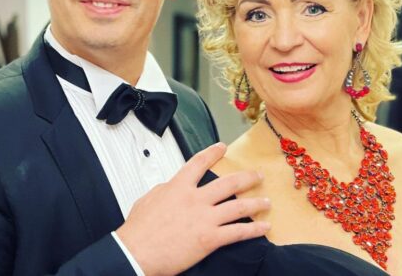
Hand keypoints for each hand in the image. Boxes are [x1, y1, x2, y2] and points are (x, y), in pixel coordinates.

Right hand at [115, 142, 270, 275]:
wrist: (135, 253)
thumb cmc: (137, 231)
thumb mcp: (148, 200)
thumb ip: (165, 190)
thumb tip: (172, 186)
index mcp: (178, 187)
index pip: (199, 162)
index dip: (213, 153)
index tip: (222, 147)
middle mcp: (195, 200)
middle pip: (229, 183)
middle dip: (248, 178)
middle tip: (258, 176)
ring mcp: (205, 219)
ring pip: (239, 206)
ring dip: (256, 203)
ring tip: (266, 202)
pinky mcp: (210, 239)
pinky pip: (238, 232)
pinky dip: (254, 229)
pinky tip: (264, 227)